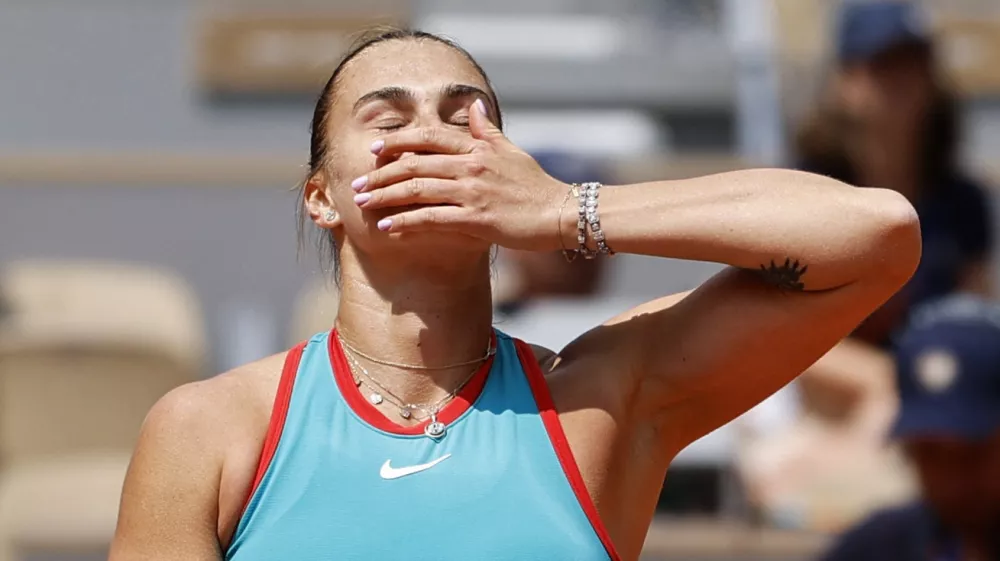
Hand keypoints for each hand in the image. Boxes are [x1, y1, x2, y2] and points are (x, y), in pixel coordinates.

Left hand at [350, 99, 571, 251]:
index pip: (428, 138)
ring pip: (417, 189)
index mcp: (476, 148)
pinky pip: (432, 219)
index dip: (397, 142)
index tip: (374, 150)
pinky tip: (388, 226)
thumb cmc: (536, 185)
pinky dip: (406, 222)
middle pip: (414, 164)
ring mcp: (472, 192)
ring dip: (385, 196)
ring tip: (363, 203)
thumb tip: (473, 105)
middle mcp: (470, 166)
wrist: (561, 213)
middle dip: (380, 174)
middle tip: (357, 184)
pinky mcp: (477, 219)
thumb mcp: (512, 150)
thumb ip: (486, 130)